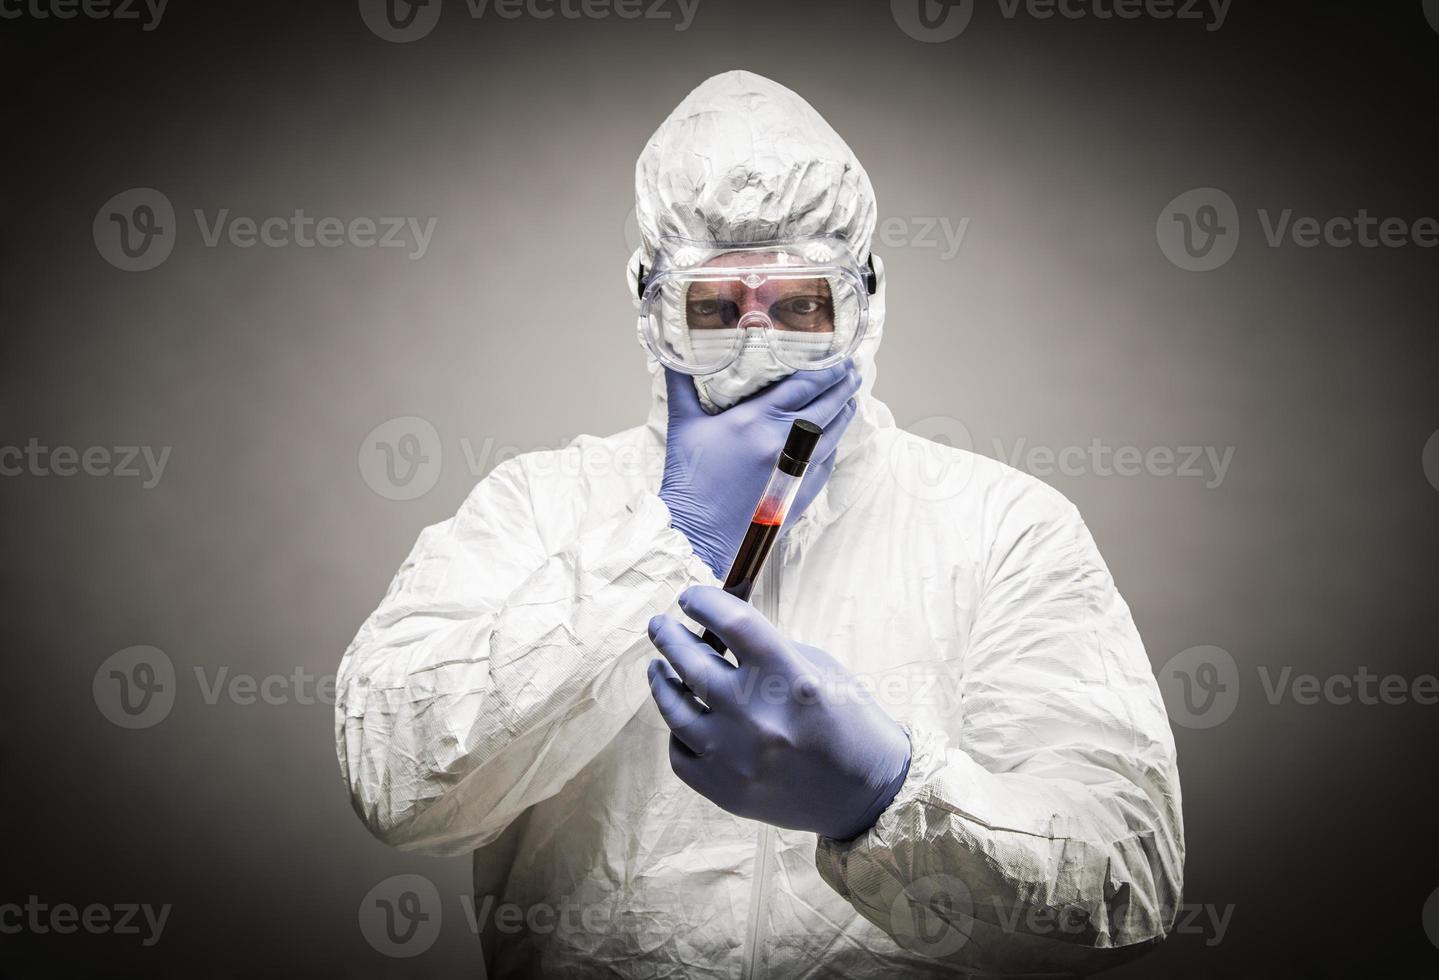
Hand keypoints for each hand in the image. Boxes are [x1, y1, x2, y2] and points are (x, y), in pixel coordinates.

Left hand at [646, 586, 910, 840]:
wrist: (868, 795)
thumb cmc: (848, 721)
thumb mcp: (820, 669)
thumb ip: (768, 649)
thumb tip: (718, 628)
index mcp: (790, 678)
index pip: (731, 623)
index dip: (703, 602)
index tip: (690, 598)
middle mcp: (757, 716)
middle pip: (690, 662)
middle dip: (669, 636)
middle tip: (660, 625)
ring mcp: (736, 757)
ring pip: (674, 708)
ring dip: (661, 681)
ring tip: (658, 667)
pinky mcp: (725, 790)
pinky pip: (681, 752)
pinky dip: (679, 730)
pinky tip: (683, 714)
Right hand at [658, 362, 859, 576]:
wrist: (697, 534)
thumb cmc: (687, 481)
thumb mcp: (682, 426)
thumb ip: (681, 386)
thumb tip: (672, 356)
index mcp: (755, 421)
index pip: (803, 386)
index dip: (825, 370)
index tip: (837, 358)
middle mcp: (782, 443)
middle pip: (826, 407)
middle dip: (842, 386)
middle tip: (851, 371)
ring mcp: (797, 470)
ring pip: (833, 434)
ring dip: (845, 414)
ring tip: (850, 398)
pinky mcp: (801, 492)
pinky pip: (827, 462)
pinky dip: (834, 445)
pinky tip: (834, 436)